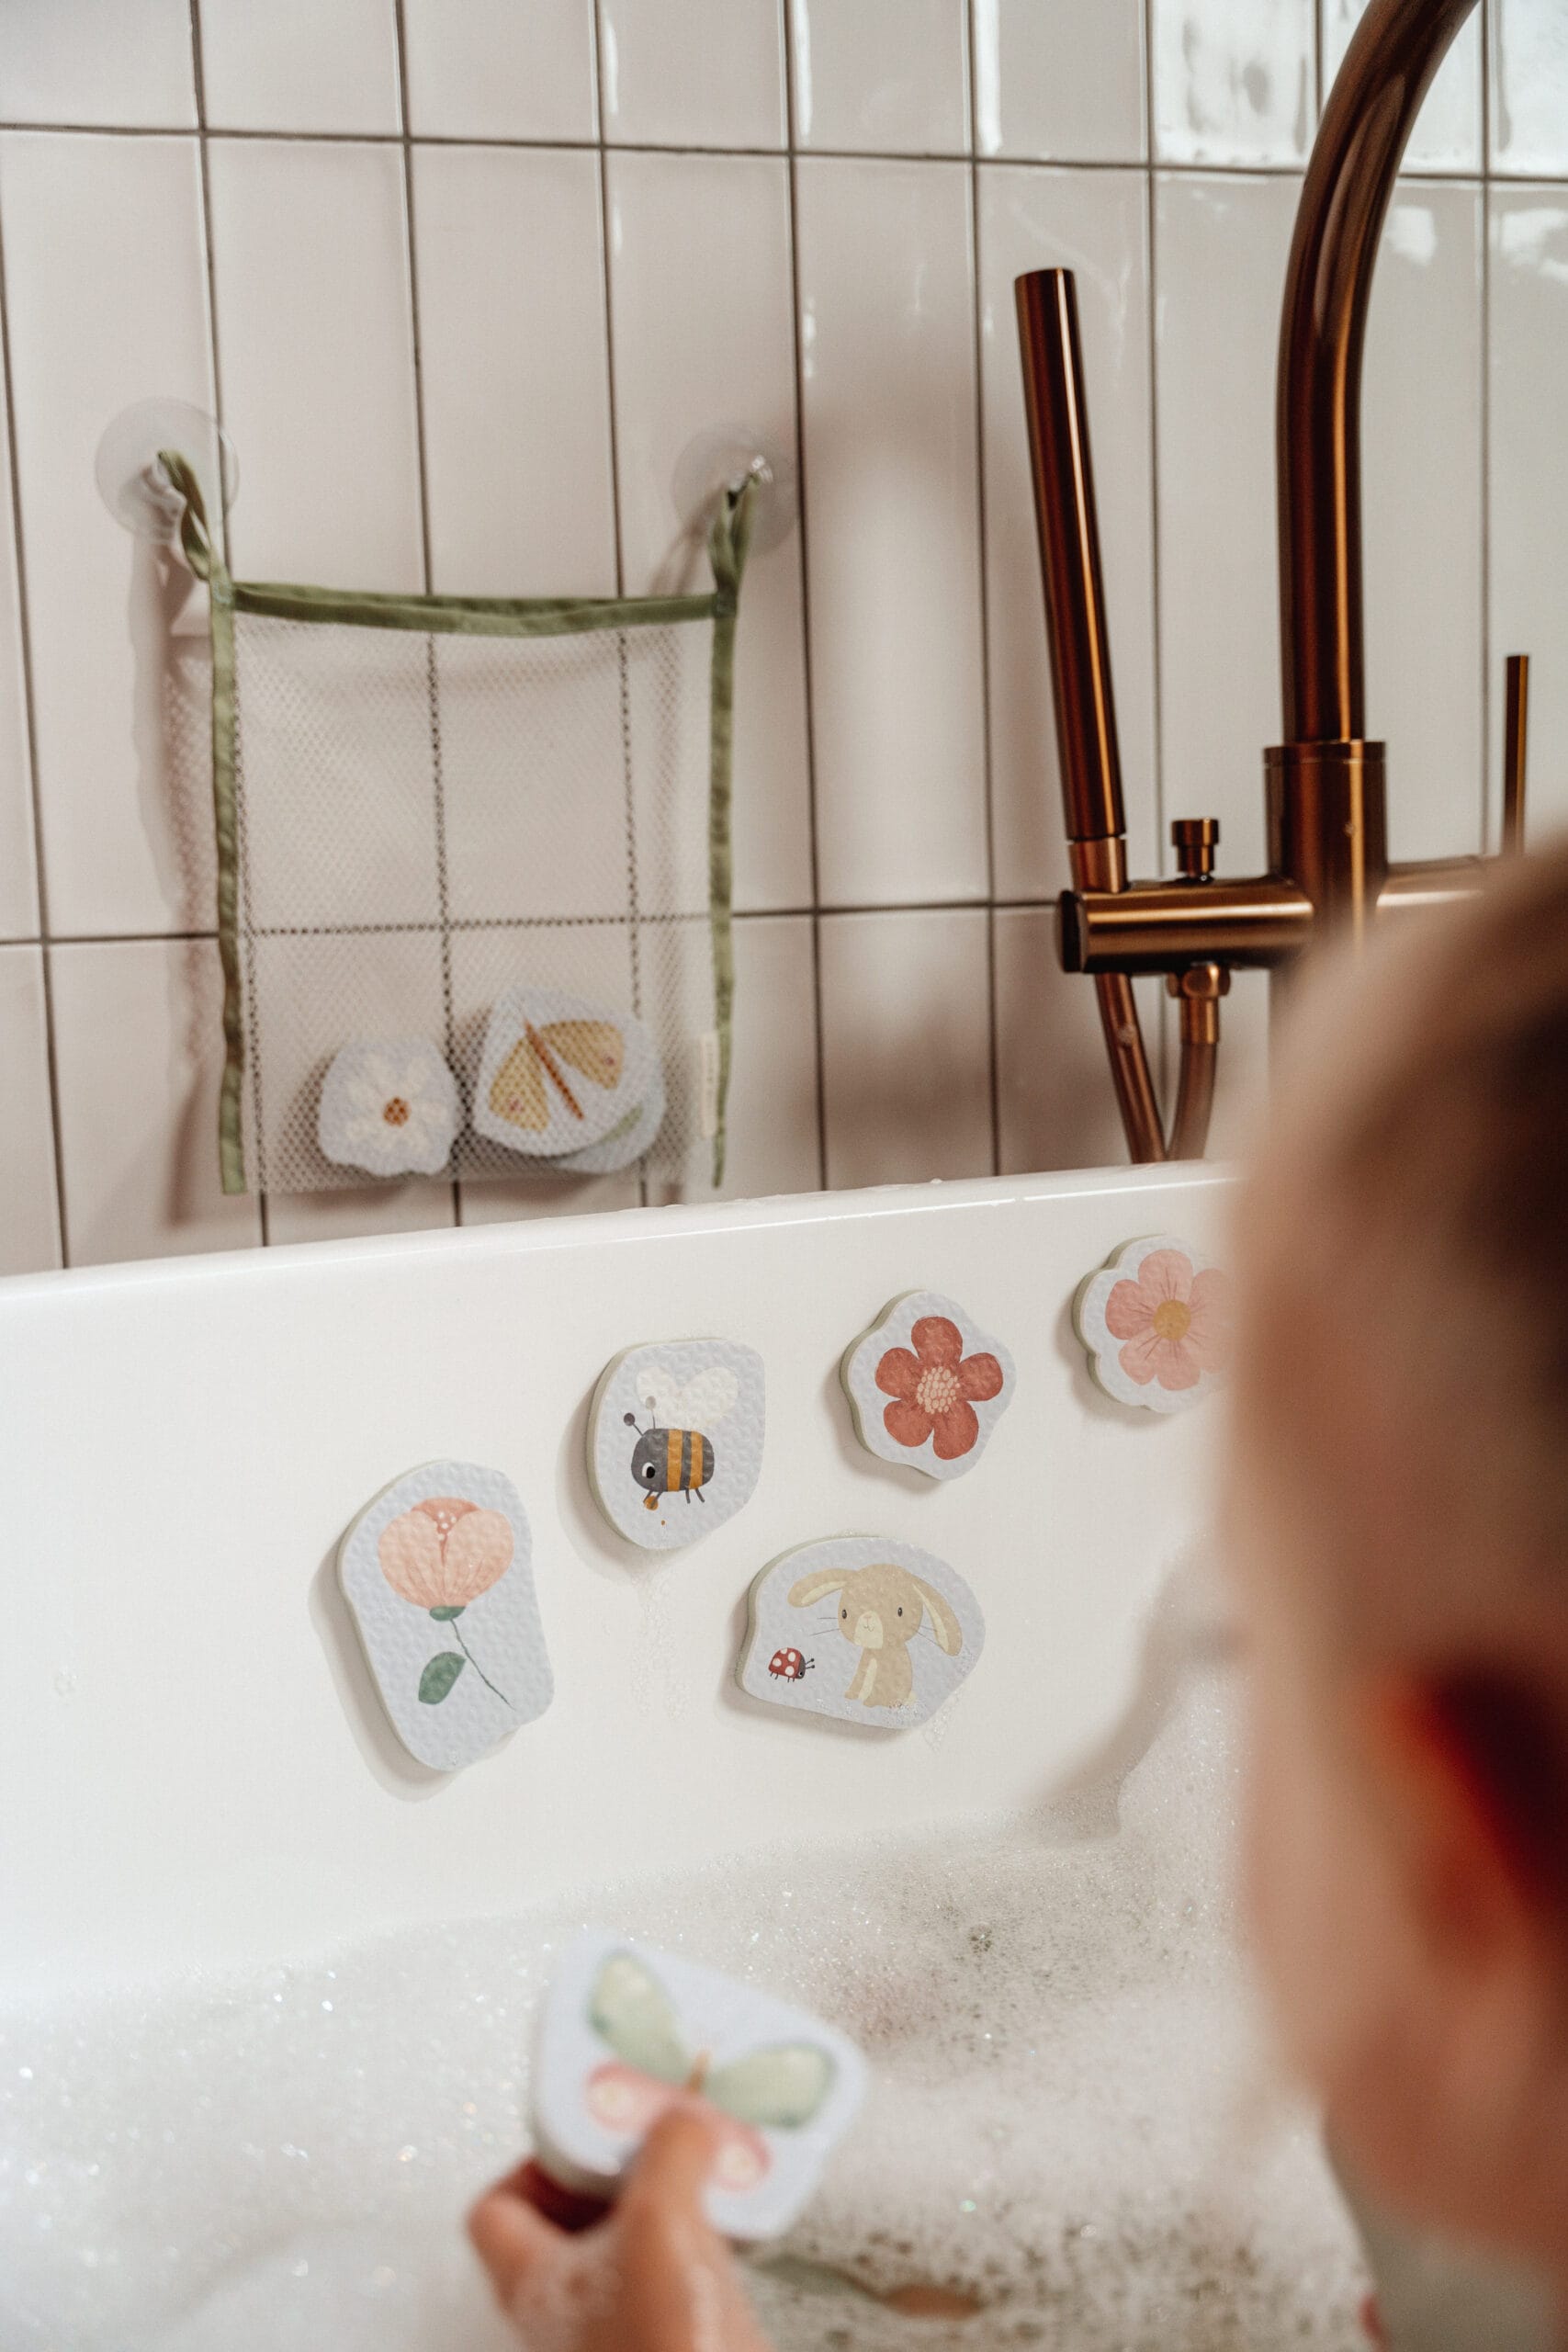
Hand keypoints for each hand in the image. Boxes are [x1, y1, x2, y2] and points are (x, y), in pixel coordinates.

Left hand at [469, 2102, 771, 2351]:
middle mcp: (569, 2309)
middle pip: (572, 2214)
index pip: (498, 2205)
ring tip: (705, 2160)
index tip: (592, 2122)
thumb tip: (682, 2121)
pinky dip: (703, 2231)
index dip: (539, 2157)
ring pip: (631, 2238)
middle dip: (618, 2166)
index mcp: (534, 2281)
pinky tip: (736, 2212)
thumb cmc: (665, 2350)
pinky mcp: (675, 2339)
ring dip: (668, 2194)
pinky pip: (678, 2266)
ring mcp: (621, 2327)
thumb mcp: (662, 2219)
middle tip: (657, 2131)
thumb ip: (669, 2152)